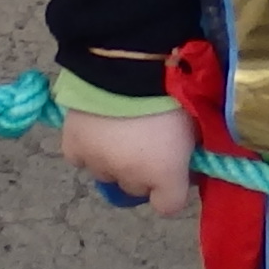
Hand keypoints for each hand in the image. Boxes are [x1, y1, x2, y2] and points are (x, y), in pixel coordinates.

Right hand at [58, 97, 197, 212]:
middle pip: (135, 187)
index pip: (167, 205)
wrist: (129, 63)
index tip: (174, 169)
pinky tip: (95, 128)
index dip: (171, 188)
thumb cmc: (172, 89)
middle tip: (146, 140)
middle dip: (141, 169)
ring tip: (119, 128)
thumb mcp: (195, 121)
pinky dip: (87, 147)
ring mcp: (99, 164)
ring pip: (106, 173)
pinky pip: (79, 157)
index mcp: (165, 175)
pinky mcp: (73, 145)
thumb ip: (191, 149)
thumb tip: (188, 161)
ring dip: (113, 158)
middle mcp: (130, 178)